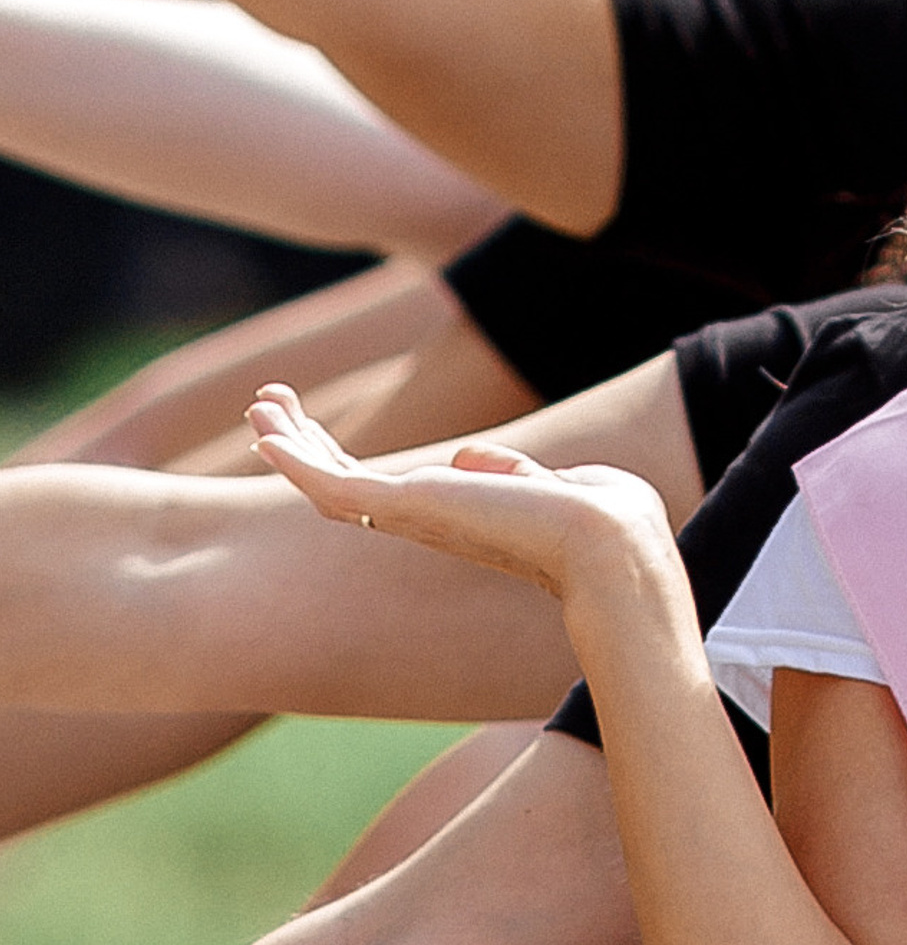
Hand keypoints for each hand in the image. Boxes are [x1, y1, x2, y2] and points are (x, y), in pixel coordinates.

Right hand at [247, 379, 676, 606]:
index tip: (319, 430)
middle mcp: (429, 524)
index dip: (353, 460)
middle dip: (306, 446)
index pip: (390, 490)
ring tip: (257, 403)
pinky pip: (332, 486)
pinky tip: (266, 431)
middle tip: (267, 405)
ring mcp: (415, 519)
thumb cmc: (607, 520)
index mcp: (461, 520)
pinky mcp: (406, 508)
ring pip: (329, 485)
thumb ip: (512, 473)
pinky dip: (296, 458)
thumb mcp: (557, 484)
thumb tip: (470, 462)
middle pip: (346, 486)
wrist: (612, 541)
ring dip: (290, 444)